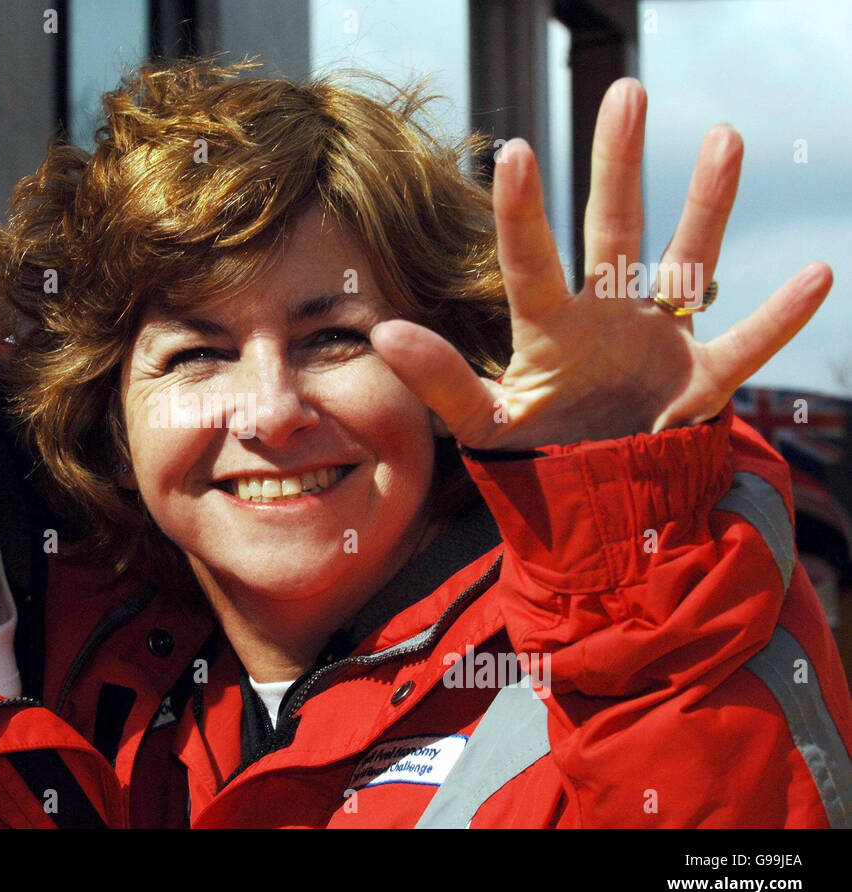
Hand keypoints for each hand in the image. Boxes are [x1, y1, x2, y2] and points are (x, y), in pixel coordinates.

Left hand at [371, 78, 832, 449]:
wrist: (593, 500)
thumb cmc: (534, 455)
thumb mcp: (482, 423)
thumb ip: (439, 380)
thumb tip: (380, 334)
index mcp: (549, 328)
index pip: (530, 260)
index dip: (523, 212)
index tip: (517, 152)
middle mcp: (604, 317)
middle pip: (612, 230)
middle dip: (617, 165)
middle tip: (624, 92)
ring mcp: (657, 341)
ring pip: (686, 258)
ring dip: (706, 203)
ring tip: (723, 137)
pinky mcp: (700, 381)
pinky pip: (746, 345)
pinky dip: (779, 319)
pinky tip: (818, 275)